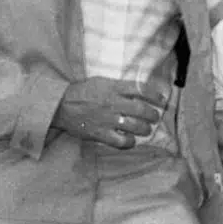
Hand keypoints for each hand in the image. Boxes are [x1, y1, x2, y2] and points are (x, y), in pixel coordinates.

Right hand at [53, 77, 169, 149]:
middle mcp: (113, 103)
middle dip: (153, 115)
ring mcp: (108, 119)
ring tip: (145, 129)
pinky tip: (130, 140)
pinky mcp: (101, 133)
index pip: (141, 90)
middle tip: (154, 117)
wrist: (60, 105)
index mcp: (114, 88)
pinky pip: (121, 141)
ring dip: (145, 129)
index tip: (162, 100)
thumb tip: (139, 91)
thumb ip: (119, 86)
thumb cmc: (81, 92)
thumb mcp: (101, 82)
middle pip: (142, 110)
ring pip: (136, 126)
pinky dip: (129, 142)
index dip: (155, 95)